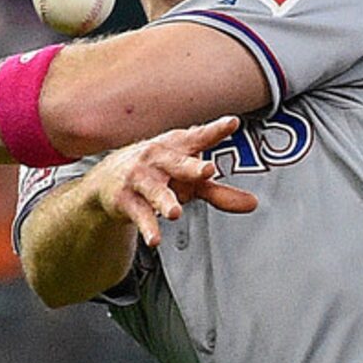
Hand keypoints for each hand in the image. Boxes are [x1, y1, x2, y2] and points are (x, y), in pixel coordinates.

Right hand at [86, 117, 259, 244]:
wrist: (108, 180)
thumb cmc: (159, 174)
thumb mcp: (190, 182)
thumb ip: (220, 192)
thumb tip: (254, 204)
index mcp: (177, 149)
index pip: (199, 137)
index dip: (216, 130)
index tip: (232, 123)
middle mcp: (158, 159)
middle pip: (177, 163)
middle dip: (191, 166)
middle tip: (208, 170)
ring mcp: (140, 179)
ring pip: (155, 190)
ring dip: (165, 201)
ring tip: (175, 213)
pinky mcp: (126, 200)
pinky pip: (140, 215)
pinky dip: (147, 227)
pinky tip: (155, 239)